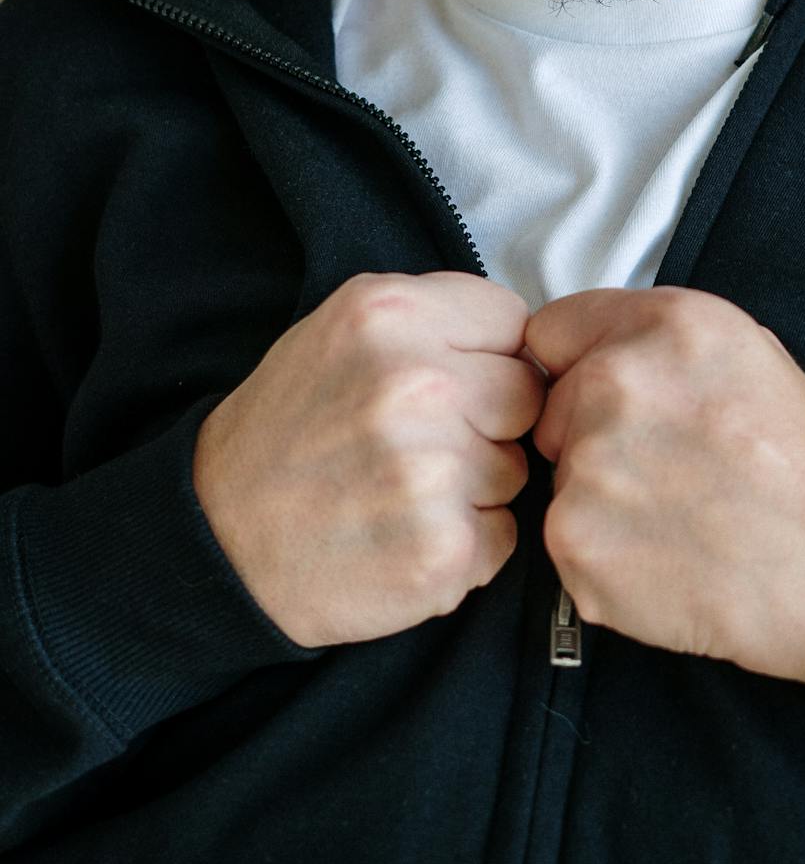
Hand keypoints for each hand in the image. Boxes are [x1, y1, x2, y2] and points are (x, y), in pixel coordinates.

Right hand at [192, 271, 545, 647]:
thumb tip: (528, 343)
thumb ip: (433, 320)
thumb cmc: (289, 431)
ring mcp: (433, 471)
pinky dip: (465, 546)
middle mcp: (418, 384)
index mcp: (390, 314)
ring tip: (399, 493)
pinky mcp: (443, 549)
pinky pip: (503, 537)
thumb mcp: (340, 331)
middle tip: (416, 446)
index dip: (484, 357)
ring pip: (515, 470)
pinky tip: (403, 538)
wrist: (217, 537)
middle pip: (526, 396)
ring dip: (475, 488)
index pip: (510, 321)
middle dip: (486, 422)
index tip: (443, 383)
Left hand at [526, 286, 804, 685]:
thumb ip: (658, 340)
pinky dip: (605, 553)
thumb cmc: (804, 468)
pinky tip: (664, 555)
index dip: (579, 366)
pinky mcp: (574, 540)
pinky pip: (568, 538)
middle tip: (665, 469)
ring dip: (601, 498)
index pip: (552, 331)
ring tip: (676, 516)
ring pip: (561, 476)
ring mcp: (588, 464)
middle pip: (552, 408)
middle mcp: (615, 382)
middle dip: (590, 436)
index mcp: (666, 325)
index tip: (605, 396)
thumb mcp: (750, 354)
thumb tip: (592, 355)